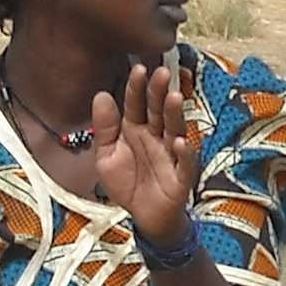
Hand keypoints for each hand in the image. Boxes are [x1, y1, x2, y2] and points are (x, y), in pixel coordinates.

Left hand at [89, 62, 197, 249]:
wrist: (143, 217)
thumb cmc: (127, 182)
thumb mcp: (106, 156)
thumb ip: (104, 128)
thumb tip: (101, 95)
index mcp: (135, 129)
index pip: (136, 104)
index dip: (137, 88)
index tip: (138, 68)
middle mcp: (155, 137)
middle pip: (158, 111)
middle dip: (159, 92)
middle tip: (161, 72)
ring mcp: (170, 155)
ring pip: (174, 130)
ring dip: (175, 115)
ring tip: (173, 98)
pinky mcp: (181, 176)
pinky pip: (185, 163)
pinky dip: (185, 154)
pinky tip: (180, 143)